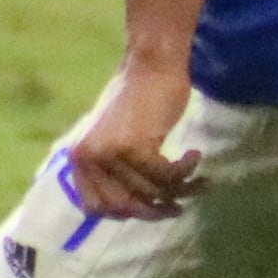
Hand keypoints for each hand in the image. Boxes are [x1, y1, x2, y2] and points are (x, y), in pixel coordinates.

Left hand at [61, 53, 200, 220]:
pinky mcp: (135, 148)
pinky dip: (186, 171)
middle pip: (125, 205)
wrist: (152, 65)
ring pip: (150, 191)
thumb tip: (133, 210)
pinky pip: (166, 176)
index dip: (124, 212)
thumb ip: (114, 171)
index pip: (95, 207)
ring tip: (198, 180)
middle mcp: (88, 158)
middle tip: (178, 207)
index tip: (149, 207)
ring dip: (180, 189)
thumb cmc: (140, 100)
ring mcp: (110, 154)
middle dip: (154, 211)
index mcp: (79, 158)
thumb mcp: (115, 139)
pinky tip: (194, 156)